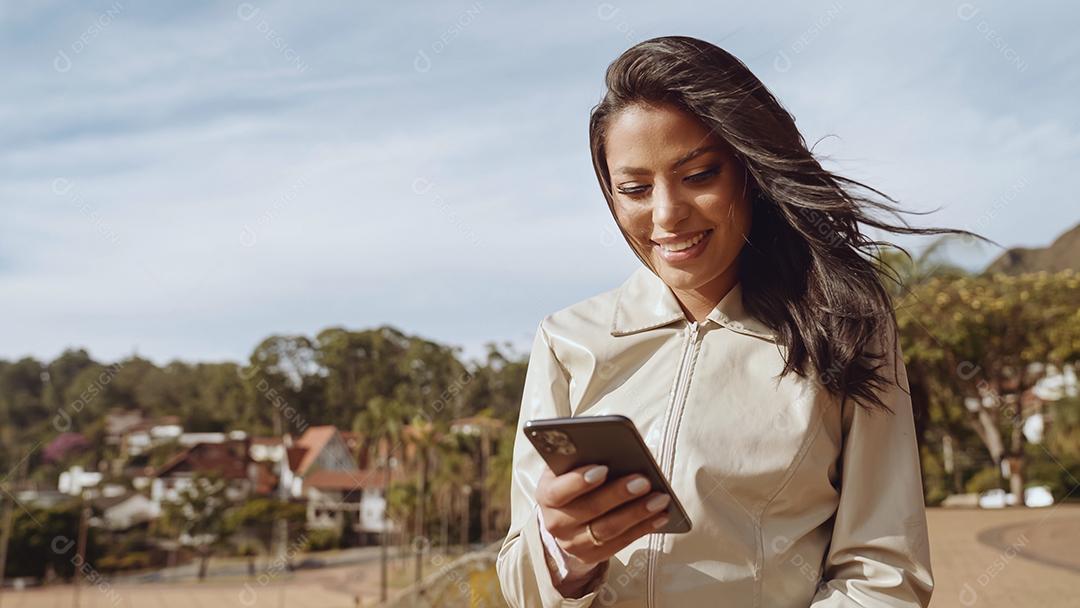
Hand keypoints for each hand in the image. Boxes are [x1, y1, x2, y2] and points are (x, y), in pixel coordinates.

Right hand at [536, 463, 670, 564]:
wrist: (562, 515)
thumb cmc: (570, 480)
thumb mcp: (567, 466)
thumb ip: (581, 457)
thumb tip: (615, 449)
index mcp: (546, 494)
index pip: (560, 490)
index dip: (580, 481)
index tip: (604, 468)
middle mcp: (556, 522)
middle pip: (590, 509)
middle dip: (619, 494)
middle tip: (644, 481)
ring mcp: (573, 543)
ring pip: (608, 530)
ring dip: (637, 513)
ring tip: (660, 498)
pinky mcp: (590, 556)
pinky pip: (620, 544)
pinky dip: (642, 529)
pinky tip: (660, 516)